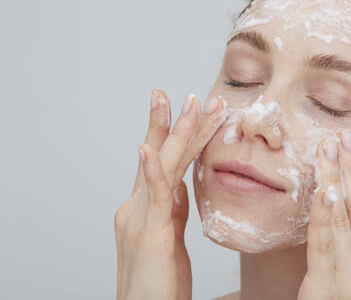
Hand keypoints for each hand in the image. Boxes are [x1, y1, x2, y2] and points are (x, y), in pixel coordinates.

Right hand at [114, 91, 227, 299]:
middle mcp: (137, 206)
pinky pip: (154, 197)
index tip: (190, 110)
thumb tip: (180, 189)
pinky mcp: (148, 234)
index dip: (176, 135)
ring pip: (161, 166)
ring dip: (175, 133)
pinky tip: (150, 148)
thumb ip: (171, 211)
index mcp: (146, 207)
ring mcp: (139, 218)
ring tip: (189, 103)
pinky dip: (152, 170)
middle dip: (173, 121)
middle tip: (186, 94)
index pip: (164, 162)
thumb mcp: (168, 238)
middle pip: (159, 155)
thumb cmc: (159, 282)